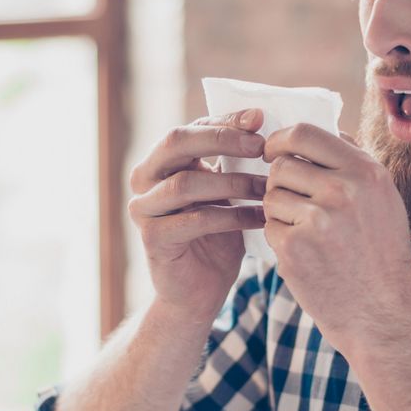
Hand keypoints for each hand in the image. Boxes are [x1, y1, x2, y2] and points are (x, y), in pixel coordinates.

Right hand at [127, 109, 268, 321]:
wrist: (199, 291)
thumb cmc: (218, 234)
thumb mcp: (227, 190)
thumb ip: (234, 160)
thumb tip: (261, 121)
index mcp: (162, 160)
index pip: (192, 126)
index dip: (225, 120)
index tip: (260, 118)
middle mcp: (145, 178)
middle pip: (176, 142)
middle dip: (221, 139)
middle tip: (260, 146)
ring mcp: (143, 208)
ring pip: (186, 183)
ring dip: (233, 183)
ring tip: (266, 187)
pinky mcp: (152, 238)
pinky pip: (195, 220)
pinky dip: (232, 217)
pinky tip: (259, 217)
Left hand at [261, 124, 410, 354]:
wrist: (384, 314)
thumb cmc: (382, 254)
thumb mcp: (384, 198)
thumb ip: (353, 163)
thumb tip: (322, 131)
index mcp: (365, 172)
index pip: (305, 133)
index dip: (280, 139)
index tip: (274, 150)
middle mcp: (343, 190)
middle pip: (281, 165)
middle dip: (280, 180)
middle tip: (294, 201)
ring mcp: (317, 220)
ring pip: (270, 195)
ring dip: (279, 210)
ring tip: (306, 231)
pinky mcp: (294, 248)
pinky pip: (269, 225)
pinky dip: (280, 237)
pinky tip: (304, 252)